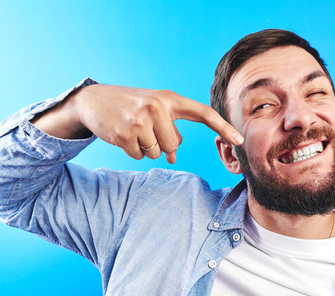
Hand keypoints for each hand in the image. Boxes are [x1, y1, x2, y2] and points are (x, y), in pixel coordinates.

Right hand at [71, 84, 243, 163]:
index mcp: (170, 99)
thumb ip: (169, 130)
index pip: (203, 113)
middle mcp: (158, 106)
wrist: (95, 100)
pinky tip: (123, 135)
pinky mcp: (126, 134)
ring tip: (133, 130)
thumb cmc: (131, 107)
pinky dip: (133, 151)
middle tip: (145, 130)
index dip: (223, 127)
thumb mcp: (154, 112)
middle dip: (161, 145)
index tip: (239, 139)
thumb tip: (173, 158)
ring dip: (146, 148)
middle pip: (173, 145)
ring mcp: (141, 120)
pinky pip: (140, 156)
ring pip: (157, 153)